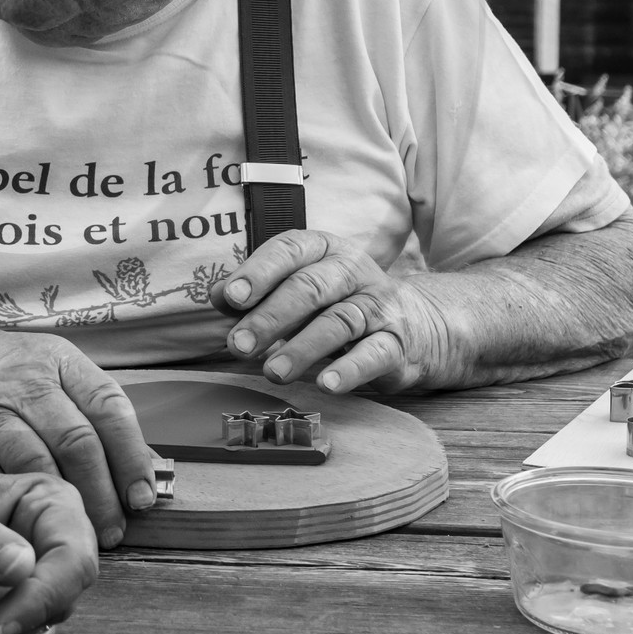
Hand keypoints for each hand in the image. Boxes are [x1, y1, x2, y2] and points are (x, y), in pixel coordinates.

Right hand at [0, 321, 158, 547]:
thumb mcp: (44, 366)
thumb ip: (87, 408)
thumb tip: (144, 467)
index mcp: (56, 360)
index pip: (108, 406)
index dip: (131, 456)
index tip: (142, 497)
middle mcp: (24, 381)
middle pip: (76, 441)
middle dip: (101, 494)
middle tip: (112, 531)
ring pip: (35, 464)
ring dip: (60, 507)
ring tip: (75, 535)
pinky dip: (8, 511)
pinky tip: (24, 531)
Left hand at [211, 230, 454, 393]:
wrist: (415, 324)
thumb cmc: (338, 303)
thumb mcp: (298, 289)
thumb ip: (257, 291)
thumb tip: (216, 296)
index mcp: (324, 249)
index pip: (289, 251)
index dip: (258, 272)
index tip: (231, 297)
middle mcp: (353, 271)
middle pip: (310, 288)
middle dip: (270, 318)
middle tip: (238, 346)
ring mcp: (379, 306)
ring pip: (339, 322)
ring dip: (302, 348)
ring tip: (272, 371)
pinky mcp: (398, 342)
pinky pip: (375, 353)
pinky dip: (350, 369)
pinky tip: (326, 384)